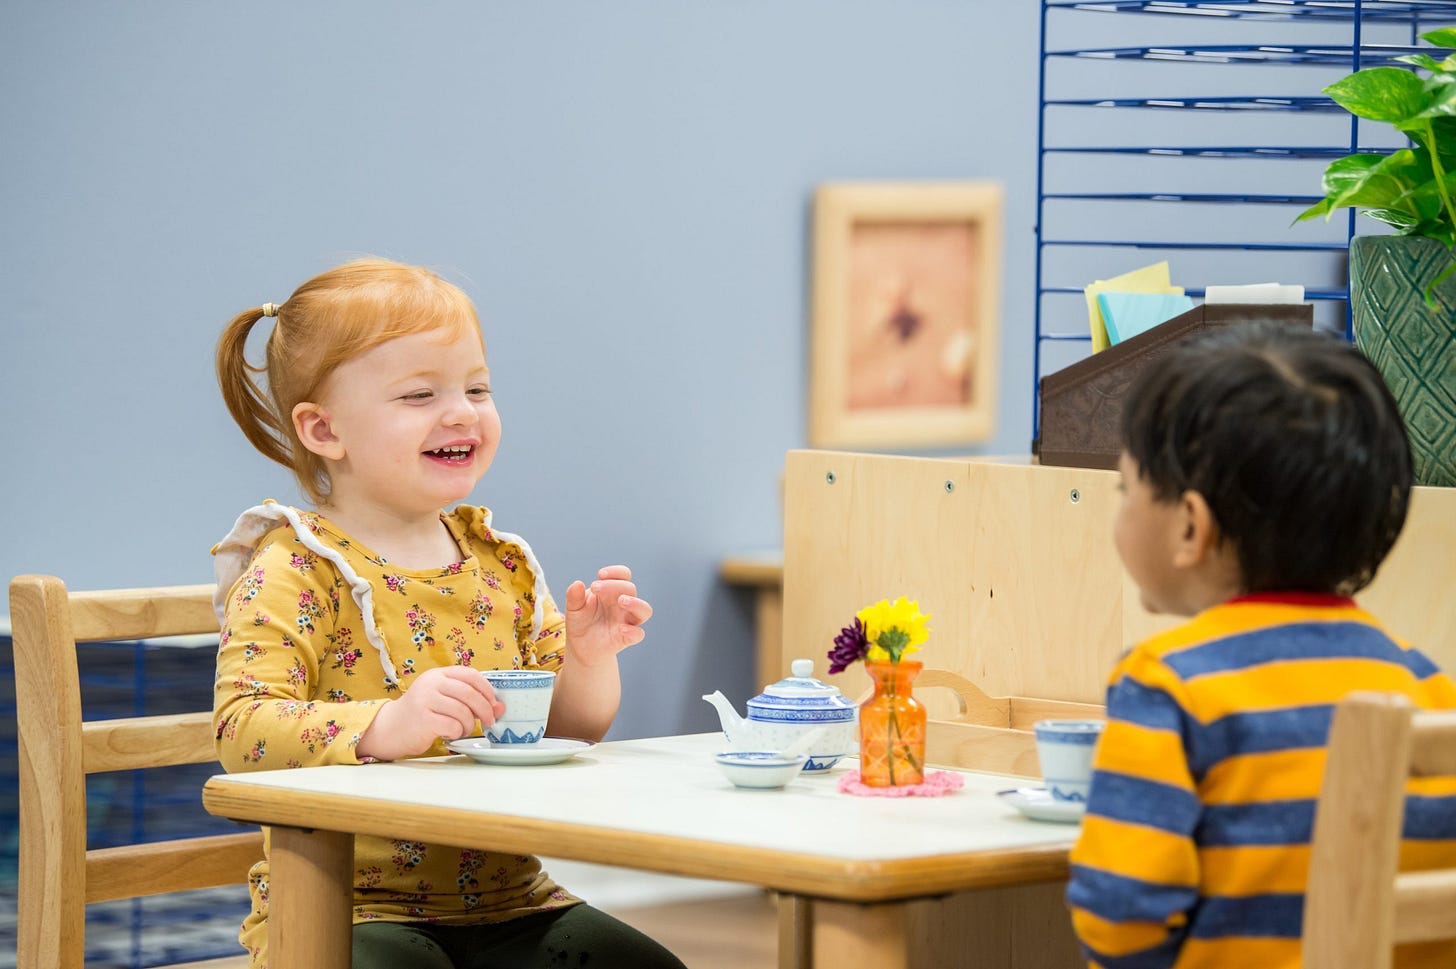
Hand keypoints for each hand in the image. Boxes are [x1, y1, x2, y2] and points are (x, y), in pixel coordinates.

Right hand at [356, 666, 505, 761]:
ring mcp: (425, 700)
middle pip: (469, 693)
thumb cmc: (422, 714)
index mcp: (438, 674)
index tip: (494, 702)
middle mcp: (431, 684)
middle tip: (490, 721)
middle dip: (485, 709)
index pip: (470, 674)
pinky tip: (451, 734)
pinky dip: (457, 733)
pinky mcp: (423, 719)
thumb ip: (470, 700)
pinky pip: (452, 726)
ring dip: (470, 725)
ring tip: (463, 729)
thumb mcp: (445, 700)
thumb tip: (500, 707)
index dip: (487, 688)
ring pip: (463, 712)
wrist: (390, 729)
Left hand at [564, 565, 652, 665]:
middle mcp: (623, 604)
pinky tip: (621, 629)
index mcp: (612, 591)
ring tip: (622, 600)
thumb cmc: (581, 622)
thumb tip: (577, 583)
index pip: (623, 575)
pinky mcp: (626, 638)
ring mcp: (627, 621)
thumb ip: (574, 597)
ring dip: (635, 603)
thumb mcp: (573, 608)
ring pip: (644, 610)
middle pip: (630, 588)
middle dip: (614, 585)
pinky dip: (633, 631)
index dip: (616, 572)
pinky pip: (638, 634)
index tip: (601, 574)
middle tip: (595, 587)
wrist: (579, 646)